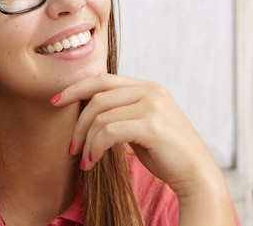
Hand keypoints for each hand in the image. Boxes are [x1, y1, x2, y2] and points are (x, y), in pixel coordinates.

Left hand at [50, 74, 226, 200]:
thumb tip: (90, 113)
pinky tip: (93, 162)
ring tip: (85, 160)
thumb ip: (122, 114)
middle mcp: (151, 91)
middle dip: (78, 124)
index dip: (77, 88)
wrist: (196, 173)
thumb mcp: (141, 126)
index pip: (103, 79)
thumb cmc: (166, 154)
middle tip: (71, 148)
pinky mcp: (152, 125)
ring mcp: (153, 106)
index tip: (56, 101)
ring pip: (101, 116)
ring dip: (86, 141)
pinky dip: (95, 148)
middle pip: (98, 97)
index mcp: (148, 87)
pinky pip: (109, 132)